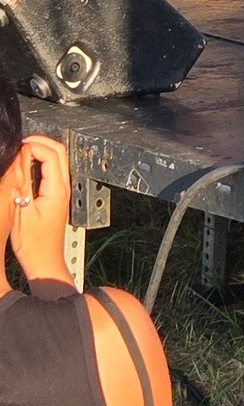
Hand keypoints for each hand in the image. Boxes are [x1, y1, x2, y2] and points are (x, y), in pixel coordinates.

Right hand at [11, 136, 74, 288]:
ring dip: (41, 150)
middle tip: (20, 142)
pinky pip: (53, 170)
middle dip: (40, 142)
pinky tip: (26, 165)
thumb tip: (19, 157)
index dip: (34, 145)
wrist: (44, 263)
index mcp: (56, 190)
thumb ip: (21, 182)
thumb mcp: (21, 211)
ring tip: (21, 151)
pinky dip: (41, 161)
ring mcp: (62, 192)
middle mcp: (64, 188)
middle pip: (59, 152)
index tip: (17, 147)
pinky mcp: (57, 196)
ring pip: (58, 159)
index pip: (51, 154)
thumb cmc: (33, 245)